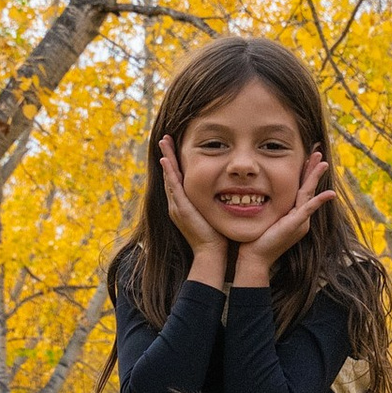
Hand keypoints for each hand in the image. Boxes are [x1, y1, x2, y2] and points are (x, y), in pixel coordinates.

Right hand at [159, 138, 233, 279]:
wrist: (212, 254)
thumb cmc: (217, 236)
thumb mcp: (214, 214)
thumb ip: (215, 202)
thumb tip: (228, 191)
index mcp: (184, 204)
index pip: (178, 178)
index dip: (175, 162)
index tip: (175, 146)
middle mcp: (177, 204)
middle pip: (170, 174)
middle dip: (167, 155)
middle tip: (165, 138)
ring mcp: (177, 206)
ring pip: (169, 177)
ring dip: (166, 158)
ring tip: (163, 142)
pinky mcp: (181, 208)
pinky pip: (173, 186)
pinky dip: (169, 172)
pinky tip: (165, 160)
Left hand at [231, 151, 334, 285]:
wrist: (254, 258)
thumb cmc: (254, 239)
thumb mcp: (263, 217)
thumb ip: (267, 205)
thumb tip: (255, 191)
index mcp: (292, 213)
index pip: (300, 187)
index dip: (304, 171)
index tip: (307, 155)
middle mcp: (300, 216)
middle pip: (308, 187)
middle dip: (313, 168)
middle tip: (317, 150)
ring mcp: (300, 221)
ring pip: (310, 194)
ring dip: (316, 178)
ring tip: (323, 162)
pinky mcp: (296, 225)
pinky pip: (308, 210)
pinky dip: (319, 201)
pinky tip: (329, 194)